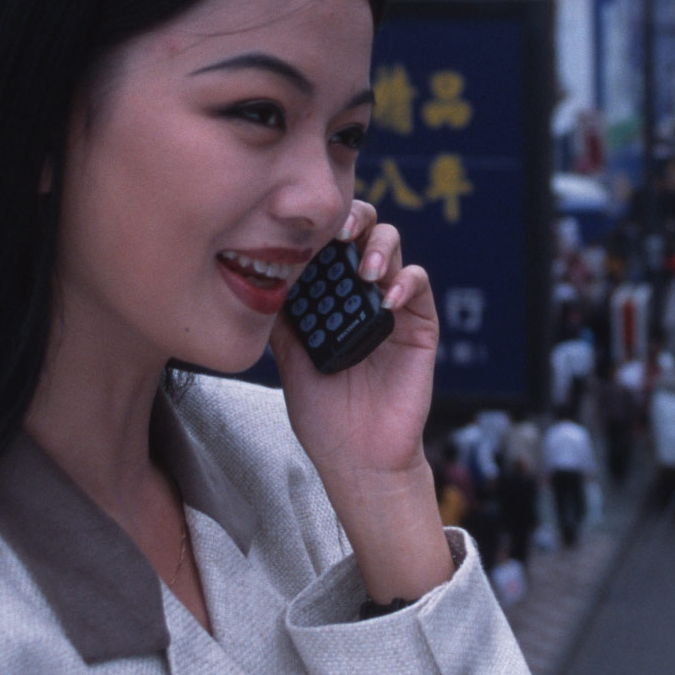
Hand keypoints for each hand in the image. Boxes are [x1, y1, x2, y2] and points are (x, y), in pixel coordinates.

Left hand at [272, 202, 450, 601]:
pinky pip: (418, 285)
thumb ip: (279, 317)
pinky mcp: (419, 324)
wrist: (356, 456)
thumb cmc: (323, 413)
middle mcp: (358, 291)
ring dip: (378, 247)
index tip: (296, 224)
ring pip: (392, 246)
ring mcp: (390, 304)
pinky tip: (386, 300)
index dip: (315, 224)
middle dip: (352, 217)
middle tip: (336, 231)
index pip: (324, 241)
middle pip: (361, 229)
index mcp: (327, 294)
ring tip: (364, 270)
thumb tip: (255, 274)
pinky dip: (405, 282)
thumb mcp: (287, 358)